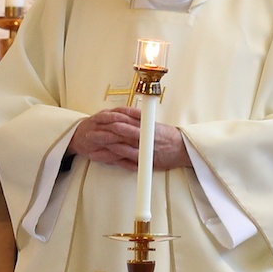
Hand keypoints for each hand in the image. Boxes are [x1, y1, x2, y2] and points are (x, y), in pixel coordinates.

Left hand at [70, 107, 189, 171]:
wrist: (182, 149)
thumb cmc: (168, 137)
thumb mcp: (154, 124)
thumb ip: (139, 120)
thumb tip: (126, 113)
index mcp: (146, 122)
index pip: (125, 115)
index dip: (111, 115)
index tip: (99, 115)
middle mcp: (144, 132)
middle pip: (120, 127)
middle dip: (103, 127)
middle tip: (90, 127)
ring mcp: (143, 145)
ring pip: (122, 140)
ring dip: (105, 139)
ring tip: (91, 139)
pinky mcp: (144, 158)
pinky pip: (128, 154)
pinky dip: (116, 152)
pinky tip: (107, 150)